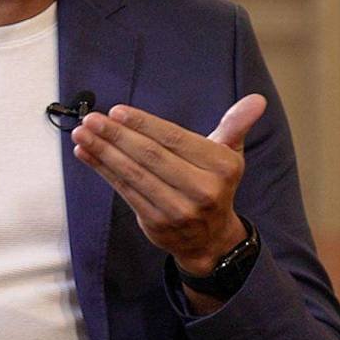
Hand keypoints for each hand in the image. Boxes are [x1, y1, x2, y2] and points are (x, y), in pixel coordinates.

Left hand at [70, 95, 265, 274]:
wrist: (211, 239)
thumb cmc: (214, 184)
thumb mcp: (229, 155)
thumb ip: (235, 125)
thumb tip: (256, 100)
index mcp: (221, 167)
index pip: (175, 139)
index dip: (144, 124)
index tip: (117, 111)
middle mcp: (203, 190)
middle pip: (151, 156)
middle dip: (117, 135)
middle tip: (91, 118)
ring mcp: (179, 210)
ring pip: (134, 174)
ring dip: (103, 152)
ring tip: (82, 133)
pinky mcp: (157, 223)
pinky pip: (124, 191)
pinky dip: (102, 170)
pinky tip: (86, 153)